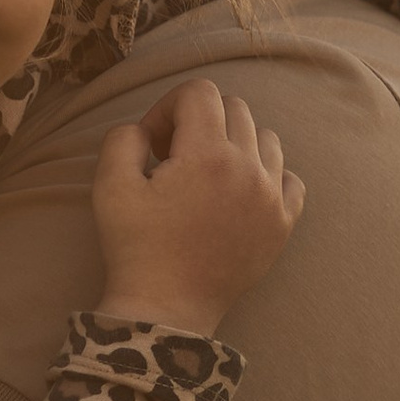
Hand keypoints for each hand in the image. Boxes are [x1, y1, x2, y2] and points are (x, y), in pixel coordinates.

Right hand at [92, 77, 305, 334]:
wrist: (167, 307)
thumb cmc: (135, 248)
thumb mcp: (109, 185)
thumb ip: (124, 137)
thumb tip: (146, 130)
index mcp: (207, 154)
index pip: (200, 92)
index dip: (168, 108)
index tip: (153, 144)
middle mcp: (249, 168)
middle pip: (235, 108)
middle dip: (200, 122)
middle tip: (174, 159)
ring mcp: (272, 197)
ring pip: (265, 138)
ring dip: (235, 144)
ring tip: (207, 175)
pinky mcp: (283, 224)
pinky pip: (289, 178)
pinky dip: (266, 176)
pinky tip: (237, 194)